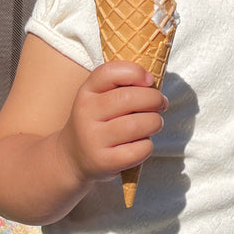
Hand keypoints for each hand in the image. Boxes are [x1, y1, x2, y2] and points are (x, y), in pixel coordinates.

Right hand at [60, 61, 166, 187]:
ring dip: (155, 122)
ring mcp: (93, 139)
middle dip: (154, 99)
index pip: (109, 73)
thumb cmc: (97, 122)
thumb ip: (121, 85)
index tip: (149, 80)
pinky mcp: (105, 162)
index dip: (135, 72)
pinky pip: (139, 149)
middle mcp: (86, 114)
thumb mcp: (98, 97)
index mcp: (86, 92)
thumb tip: (151, 84)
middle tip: (161, 103)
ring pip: (138, 125)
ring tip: (153, 123)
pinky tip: (141, 143)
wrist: (72, 158)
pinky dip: (148, 145)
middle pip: (128, 98)